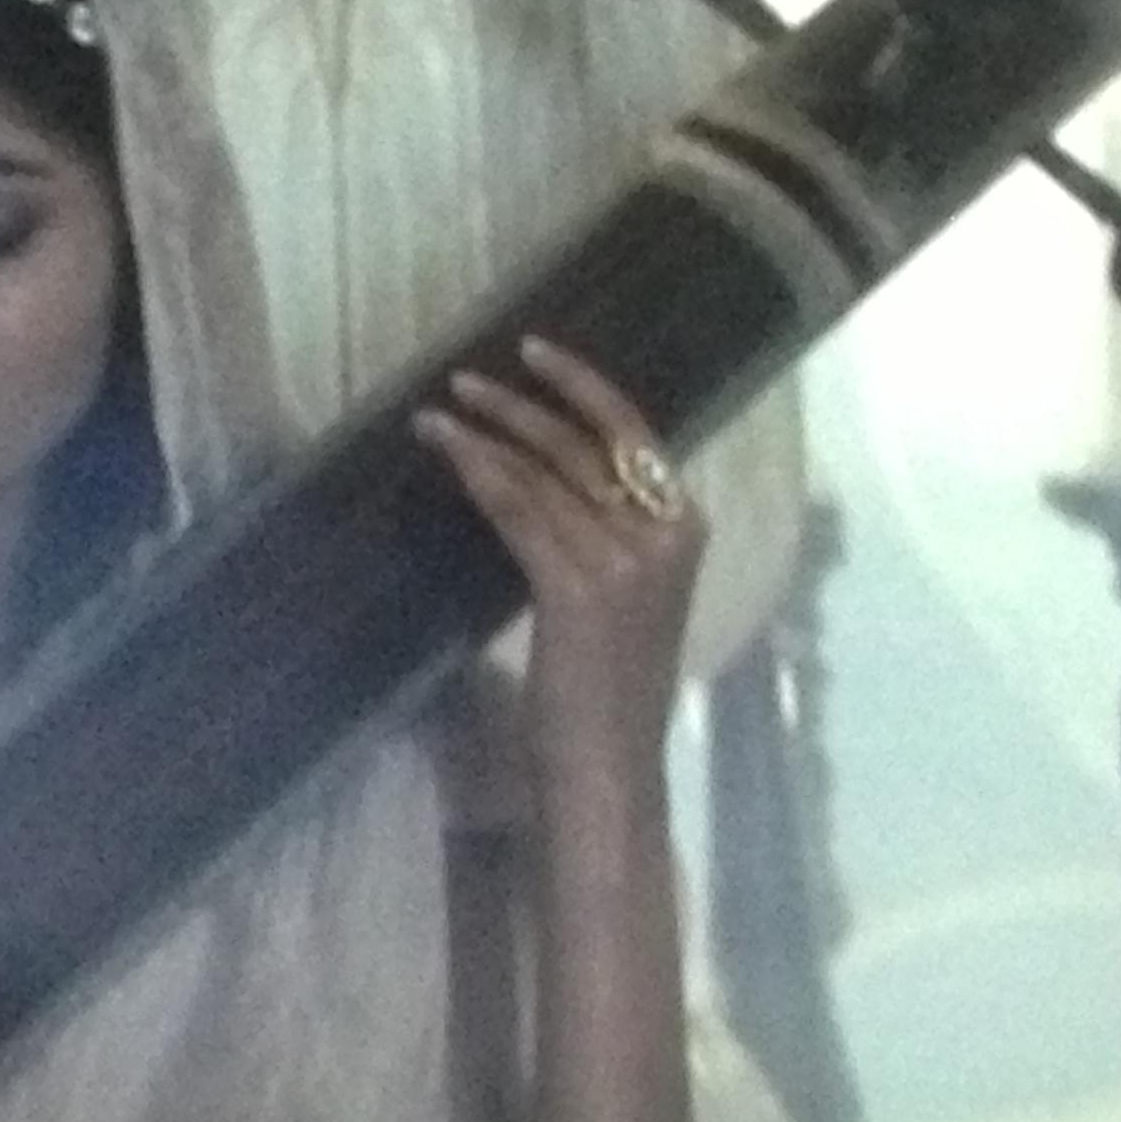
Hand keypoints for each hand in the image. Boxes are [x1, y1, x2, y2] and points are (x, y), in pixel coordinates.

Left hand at [413, 335, 705, 803]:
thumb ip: (599, 541)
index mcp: (685, 532)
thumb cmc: (603, 697)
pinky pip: (522, 512)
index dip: (584, 387)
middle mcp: (666, 537)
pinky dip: (481, 476)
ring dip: (484, 436)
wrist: (609, 769)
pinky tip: (448, 455)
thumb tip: (535, 483)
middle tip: (463, 380)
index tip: (535, 353)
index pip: (635, 435)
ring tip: (435, 416)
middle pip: (585, 445)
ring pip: (546, 474)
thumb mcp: (617, 603)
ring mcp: (626, 562)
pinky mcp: (580, 589)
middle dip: (519, 406)